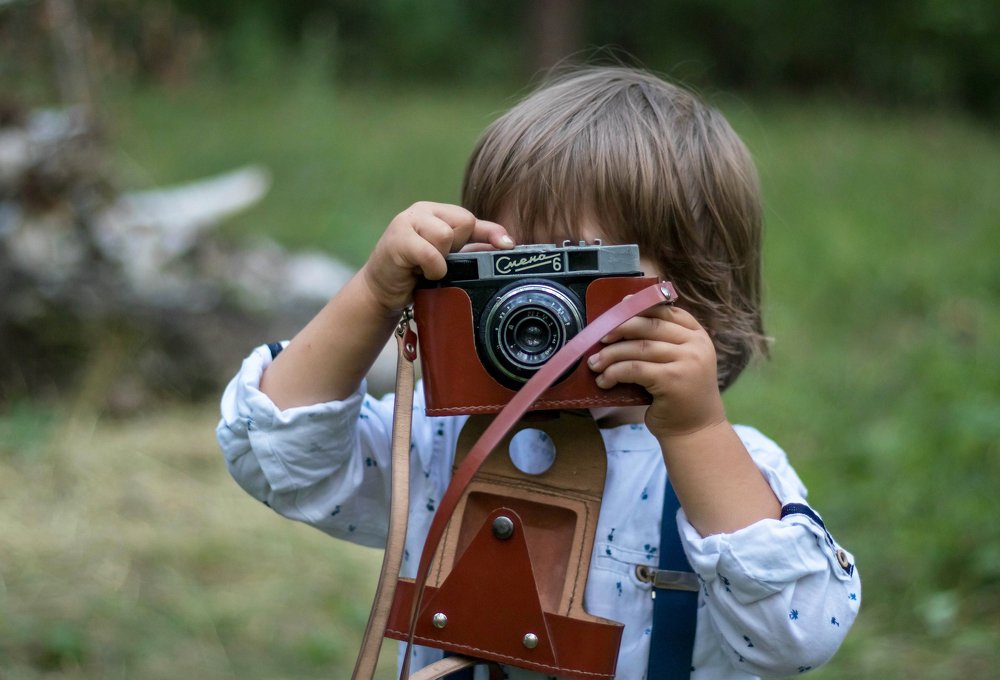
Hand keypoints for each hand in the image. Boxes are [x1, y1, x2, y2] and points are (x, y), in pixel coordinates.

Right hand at [361, 201, 513, 312]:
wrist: (380, 291)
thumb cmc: (415, 274)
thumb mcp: (448, 259)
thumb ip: (473, 247)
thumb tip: (506, 245)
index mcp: (436, 213)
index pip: (471, 217)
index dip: (491, 232)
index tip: (508, 246)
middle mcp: (422, 211)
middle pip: (463, 221)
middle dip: (458, 248)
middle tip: (441, 263)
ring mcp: (407, 222)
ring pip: (446, 235)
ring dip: (443, 260)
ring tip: (429, 269)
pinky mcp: (397, 239)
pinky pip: (430, 253)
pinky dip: (432, 268)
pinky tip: (420, 274)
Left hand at [587, 303, 724, 437]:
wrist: (694, 431)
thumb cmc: (678, 396)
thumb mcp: (677, 362)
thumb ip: (660, 343)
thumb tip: (619, 324)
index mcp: (697, 335)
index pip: (666, 310)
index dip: (639, 306)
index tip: (617, 307)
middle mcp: (696, 344)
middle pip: (650, 325)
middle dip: (619, 328)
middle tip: (599, 337)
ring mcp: (687, 361)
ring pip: (639, 347)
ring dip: (611, 354)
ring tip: (595, 364)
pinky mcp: (673, 380)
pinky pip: (635, 368)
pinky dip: (614, 372)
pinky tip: (604, 381)